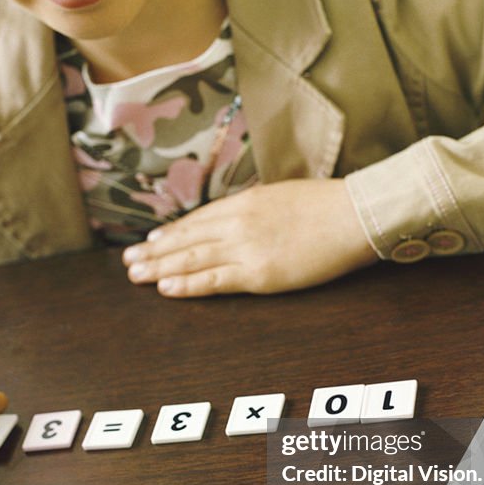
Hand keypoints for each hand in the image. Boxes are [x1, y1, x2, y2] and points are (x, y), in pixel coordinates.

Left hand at [122, 179, 377, 296]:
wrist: (354, 215)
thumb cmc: (329, 206)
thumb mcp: (284, 196)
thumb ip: (258, 209)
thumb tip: (244, 217)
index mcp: (245, 202)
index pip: (199, 220)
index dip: (172, 232)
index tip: (152, 239)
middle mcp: (238, 223)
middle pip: (186, 239)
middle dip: (154, 250)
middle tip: (129, 260)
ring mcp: (246, 248)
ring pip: (191, 259)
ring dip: (159, 267)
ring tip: (136, 275)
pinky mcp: (258, 274)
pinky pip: (214, 281)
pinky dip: (187, 284)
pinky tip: (166, 287)